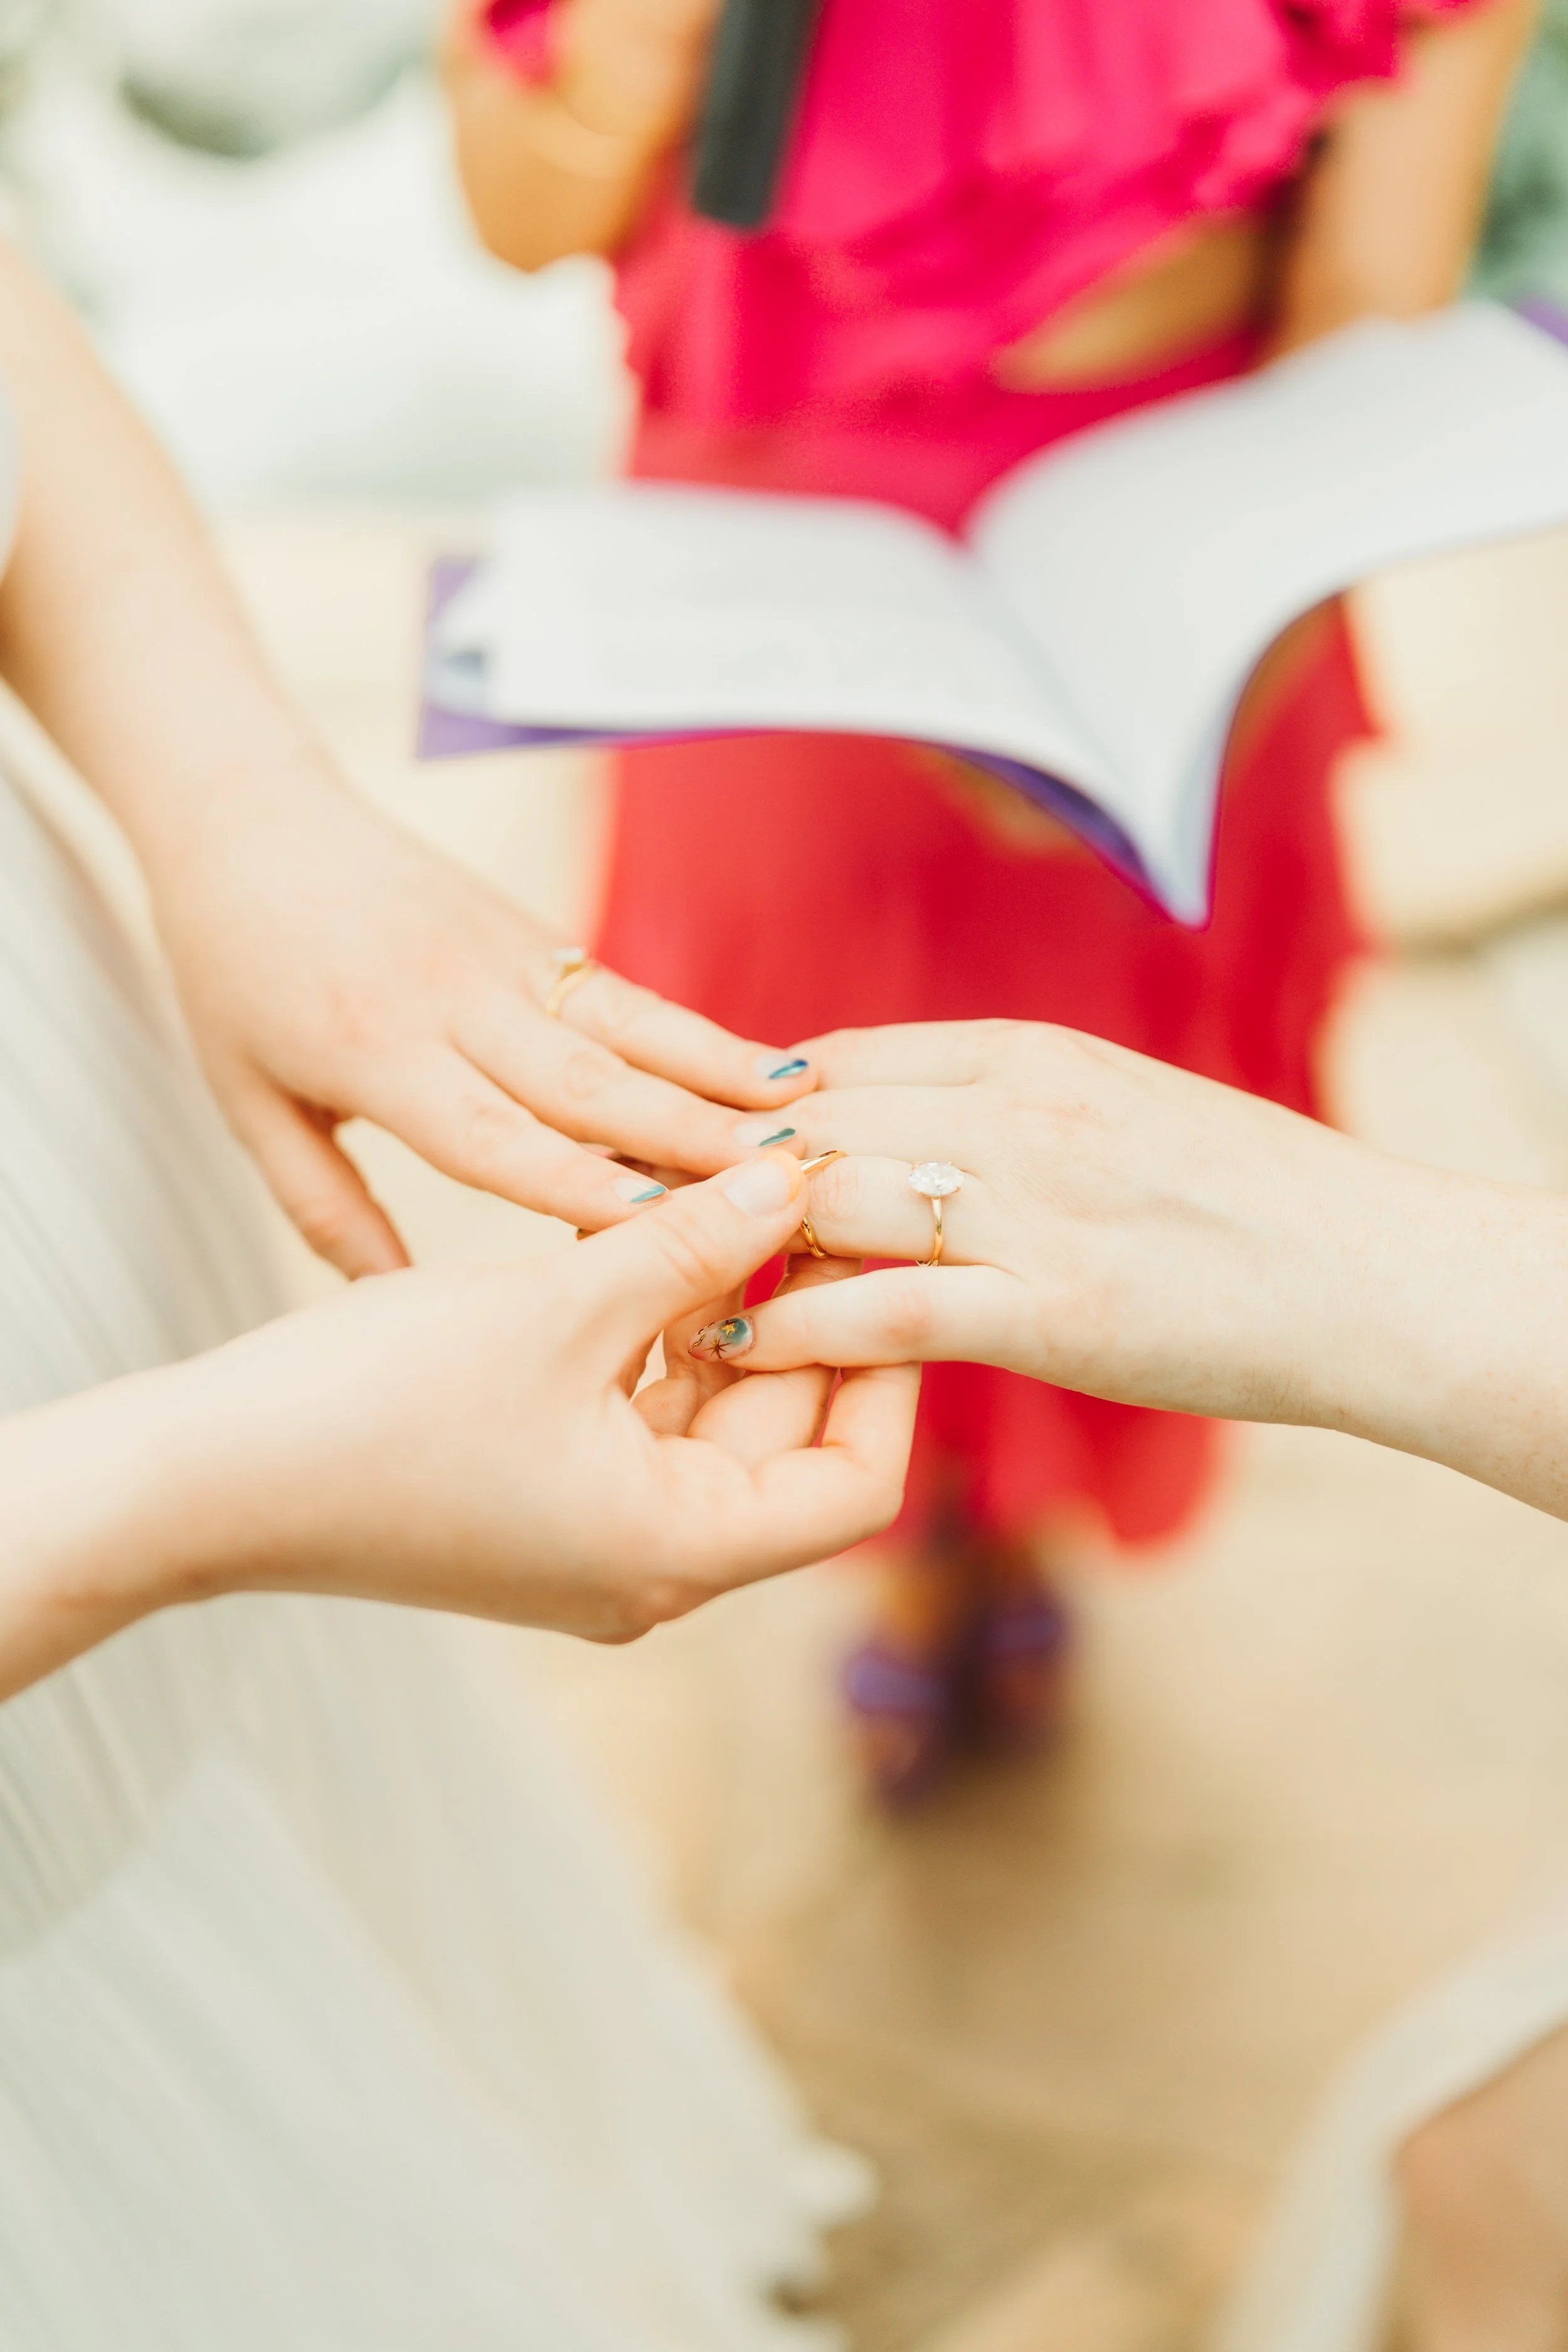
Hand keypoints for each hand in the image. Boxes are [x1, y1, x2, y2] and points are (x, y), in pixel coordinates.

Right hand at [1, 1151, 916, 1693]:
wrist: (206, 1476)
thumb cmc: (374, 1405)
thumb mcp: (557, 1308)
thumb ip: (694, 1244)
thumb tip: (800, 1179)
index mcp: (676, 1551)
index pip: (855, 1485)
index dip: (889, 1373)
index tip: (879, 1263)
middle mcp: (651, 1567)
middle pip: (786, 1444)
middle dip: (805, 1321)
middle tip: (817, 1197)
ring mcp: (595, 1540)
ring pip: (710, 1422)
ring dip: (726, 1319)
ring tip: (742, 1204)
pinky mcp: (543, 1500)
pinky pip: (640, 1420)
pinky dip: (658, 1341)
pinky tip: (656, 1248)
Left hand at [145, 774, 813, 1278]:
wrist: (243, 816)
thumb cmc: (232, 972)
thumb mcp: (246, 1102)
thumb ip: (321, 1205)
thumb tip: (390, 1303)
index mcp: (373, 1054)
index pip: (491, 1134)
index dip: (580, 1183)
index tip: (667, 1229)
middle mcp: (453, 1004)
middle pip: (587, 1083)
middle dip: (692, 1139)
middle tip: (786, 1186)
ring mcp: (503, 958)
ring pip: (630, 1028)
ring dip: (722, 1077)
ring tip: (809, 1119)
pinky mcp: (531, 931)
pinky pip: (626, 995)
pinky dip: (700, 1033)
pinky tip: (771, 1067)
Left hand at [687, 1020, 1405, 1428]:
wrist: (1370, 1274)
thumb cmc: (1245, 1201)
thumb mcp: (1118, 1114)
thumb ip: (1006, 1110)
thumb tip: (902, 1124)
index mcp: (1033, 1056)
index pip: (839, 1059)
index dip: (741, 1104)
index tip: (677, 1142)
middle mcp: (1021, 1115)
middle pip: (813, 1121)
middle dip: (706, 1167)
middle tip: (619, 1209)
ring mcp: (1037, 1211)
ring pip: (834, 1201)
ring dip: (731, 1242)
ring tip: (653, 1283)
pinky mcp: (1056, 1312)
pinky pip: (888, 1306)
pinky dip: (797, 1322)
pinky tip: (733, 1342)